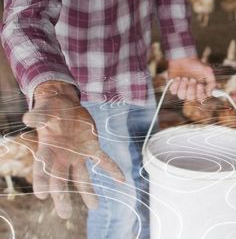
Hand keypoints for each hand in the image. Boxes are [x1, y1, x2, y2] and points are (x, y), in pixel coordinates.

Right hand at [24, 81, 124, 218]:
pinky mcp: (91, 148)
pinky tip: (122, 180)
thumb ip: (39, 117)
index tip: (42, 195)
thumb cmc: (50, 109)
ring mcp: (77, 155)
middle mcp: (61, 157)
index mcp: (47, 150)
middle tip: (65, 214)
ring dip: (88, 191)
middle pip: (60, 180)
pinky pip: (103, 161)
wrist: (63, 105)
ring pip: (82, 177)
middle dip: (62, 197)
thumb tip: (28, 118)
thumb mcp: (44, 111)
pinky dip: (112, 170)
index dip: (41, 180)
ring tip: (95, 207)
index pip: (42, 168)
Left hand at [167, 57, 215, 99]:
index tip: (200, 84)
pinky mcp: (174, 88)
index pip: (201, 98)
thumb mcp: (208, 71)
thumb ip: (212, 82)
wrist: (183, 58)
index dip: (200, 93)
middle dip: (191, 88)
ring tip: (184, 77)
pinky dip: (176, 84)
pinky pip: (173, 91)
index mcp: (200, 90)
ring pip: (181, 96)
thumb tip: (210, 93)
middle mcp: (191, 92)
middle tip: (192, 79)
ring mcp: (182, 90)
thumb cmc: (196, 64)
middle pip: (191, 98)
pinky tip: (178, 77)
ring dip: (183, 86)